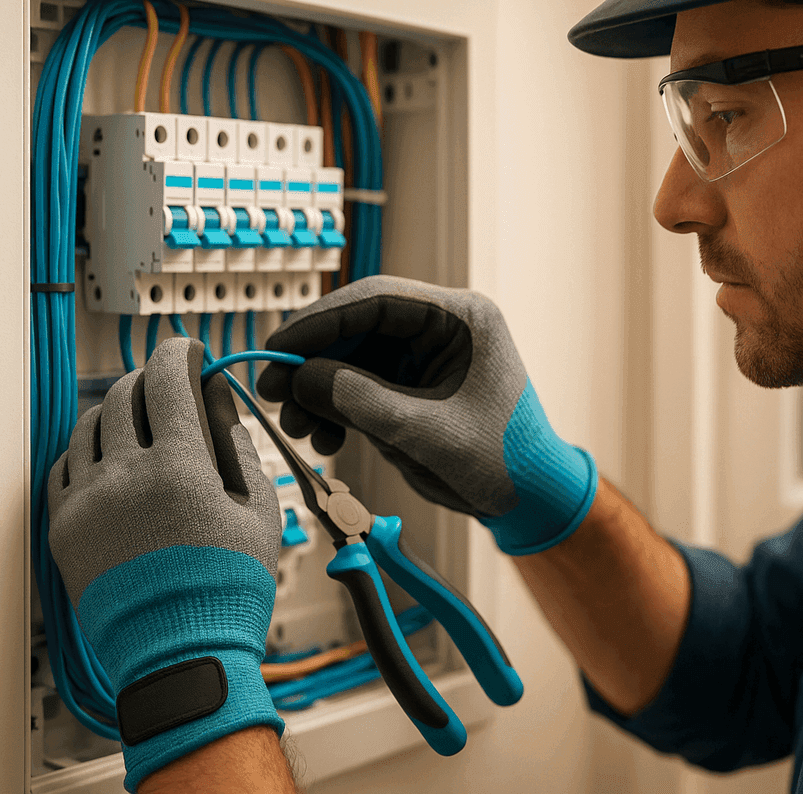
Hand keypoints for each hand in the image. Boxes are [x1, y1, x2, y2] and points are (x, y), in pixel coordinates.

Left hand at [48, 337, 284, 792]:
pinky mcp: (64, 528)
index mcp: (179, 468)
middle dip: (150, 380)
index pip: (169, 379)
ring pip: (89, 425)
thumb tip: (219, 402)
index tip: (189, 349)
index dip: (180, 353)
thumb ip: (238, 447)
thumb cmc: (229, 589)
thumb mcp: (258, 512)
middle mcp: (125, 476)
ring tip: (138, 421)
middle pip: (125, 395)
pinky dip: (87, 450)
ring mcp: (88, 502)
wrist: (180, 655)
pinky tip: (109, 458)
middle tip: (168, 386)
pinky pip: (64, 466)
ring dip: (115, 410)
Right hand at [256, 275, 597, 555]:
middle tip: (273, 392)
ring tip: (295, 427)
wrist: (530, 501)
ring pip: (352, 359)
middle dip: (313, 361)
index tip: (278, 348)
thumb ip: (361, 401)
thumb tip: (301, 378)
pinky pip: (359, 388)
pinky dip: (335, 410)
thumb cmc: (502, 461)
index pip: (377, 300)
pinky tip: (321, 438)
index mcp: (460, 318)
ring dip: (318, 391)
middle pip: (358, 328)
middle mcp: (440, 328)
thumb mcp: (426, 432)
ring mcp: (423, 358)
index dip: (320, 322)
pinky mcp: (411, 388)